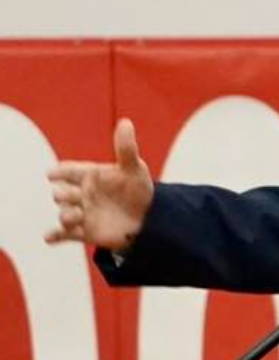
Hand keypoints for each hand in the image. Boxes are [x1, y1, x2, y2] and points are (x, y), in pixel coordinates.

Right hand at [45, 118, 154, 250]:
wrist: (147, 219)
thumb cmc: (137, 189)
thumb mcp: (134, 169)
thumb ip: (126, 148)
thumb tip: (125, 122)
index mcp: (89, 175)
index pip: (68, 171)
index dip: (60, 172)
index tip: (54, 174)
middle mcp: (81, 194)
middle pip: (62, 193)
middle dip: (64, 195)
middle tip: (76, 196)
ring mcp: (81, 213)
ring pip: (64, 214)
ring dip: (66, 216)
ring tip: (76, 216)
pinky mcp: (84, 232)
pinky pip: (63, 235)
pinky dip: (55, 236)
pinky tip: (49, 237)